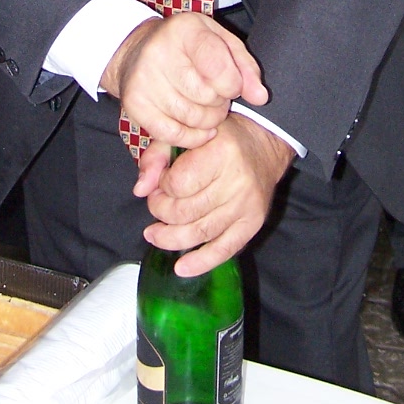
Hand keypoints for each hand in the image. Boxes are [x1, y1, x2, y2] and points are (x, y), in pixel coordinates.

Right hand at [100, 14, 267, 149]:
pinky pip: (173, 135)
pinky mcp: (134, 104)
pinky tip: (194, 125)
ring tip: (201, 103)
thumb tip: (260, 97)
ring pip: (193, 119)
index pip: (219, 69)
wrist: (136, 50)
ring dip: (206, 119)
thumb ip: (245, 67)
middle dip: (218, 101)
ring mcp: (143, 80)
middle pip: (208, 97)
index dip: (232, 84)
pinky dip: (191, 136)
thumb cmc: (185, 45)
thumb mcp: (220, 41)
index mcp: (185, 30)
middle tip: (211, 91)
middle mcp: (159, 53)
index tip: (229, 82)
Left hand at [137, 115, 293, 275]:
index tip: (160, 183)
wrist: (263, 145)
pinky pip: (224, 249)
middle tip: (157, 204)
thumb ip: (157, 156)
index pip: (177, 184)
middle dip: (161, 212)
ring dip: (170, 238)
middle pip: (185, 211)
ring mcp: (245, 205)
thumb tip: (140, 189)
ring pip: (199, 232)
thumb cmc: (220, 138)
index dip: (160, 188)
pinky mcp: (252, 223)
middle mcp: (236, 181)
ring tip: (154, 235)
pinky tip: (181, 268)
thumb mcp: (187, 135)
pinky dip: (201, 262)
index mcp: (220, 152)